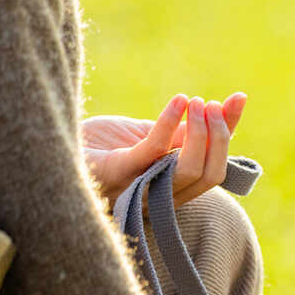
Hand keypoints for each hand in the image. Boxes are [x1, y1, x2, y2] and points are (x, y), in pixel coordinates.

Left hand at [81, 92, 247, 206]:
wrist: (55, 147)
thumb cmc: (102, 146)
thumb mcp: (150, 135)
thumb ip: (181, 133)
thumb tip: (219, 109)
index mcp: (173, 188)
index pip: (215, 168)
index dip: (230, 134)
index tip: (239, 98)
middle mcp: (162, 195)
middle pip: (210, 175)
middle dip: (219, 136)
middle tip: (211, 104)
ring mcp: (142, 187)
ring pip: (189, 170)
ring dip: (200, 133)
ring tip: (197, 102)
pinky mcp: (120, 172)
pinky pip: (154, 151)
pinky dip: (171, 124)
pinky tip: (180, 100)